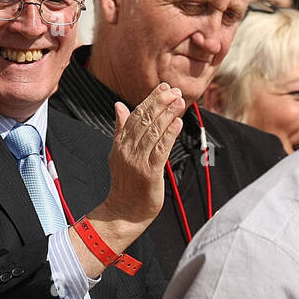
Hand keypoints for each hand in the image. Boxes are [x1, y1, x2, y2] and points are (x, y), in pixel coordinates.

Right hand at [99, 84, 183, 226]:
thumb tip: (118, 106)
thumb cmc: (126, 183)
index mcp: (120, 143)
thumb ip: (121, 129)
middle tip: (174, 90)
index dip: (151, 99)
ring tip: (179, 101)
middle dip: (161, 102)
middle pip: (145, 120)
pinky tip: (177, 123)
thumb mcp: (119, 153)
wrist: (124, 212)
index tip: (164, 87)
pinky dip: (169, 135)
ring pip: (154, 132)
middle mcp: (127, 149)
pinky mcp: (149, 173)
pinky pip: (160, 150)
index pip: (135, 115)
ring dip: (168, 114)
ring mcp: (138, 161)